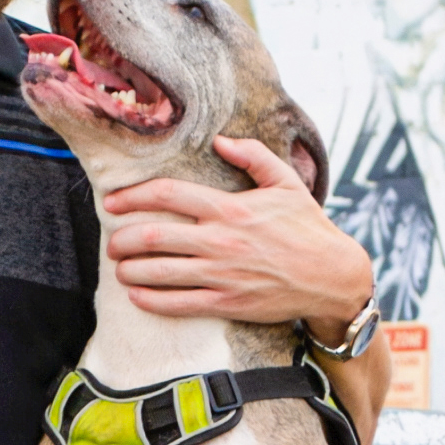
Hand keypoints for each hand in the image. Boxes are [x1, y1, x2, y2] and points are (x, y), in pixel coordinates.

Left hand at [103, 134, 372, 335]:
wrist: (332, 276)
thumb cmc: (308, 227)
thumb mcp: (286, 183)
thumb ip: (253, 157)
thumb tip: (220, 141)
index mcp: (229, 208)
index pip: (167, 195)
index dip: (132, 196)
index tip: (112, 202)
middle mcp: (219, 241)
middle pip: (152, 236)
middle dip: (122, 238)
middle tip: (112, 241)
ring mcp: (220, 274)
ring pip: (158, 272)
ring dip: (130, 271)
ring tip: (120, 268)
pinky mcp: (226, 303)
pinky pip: (177, 304)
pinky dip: (150, 300)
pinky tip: (137, 296)